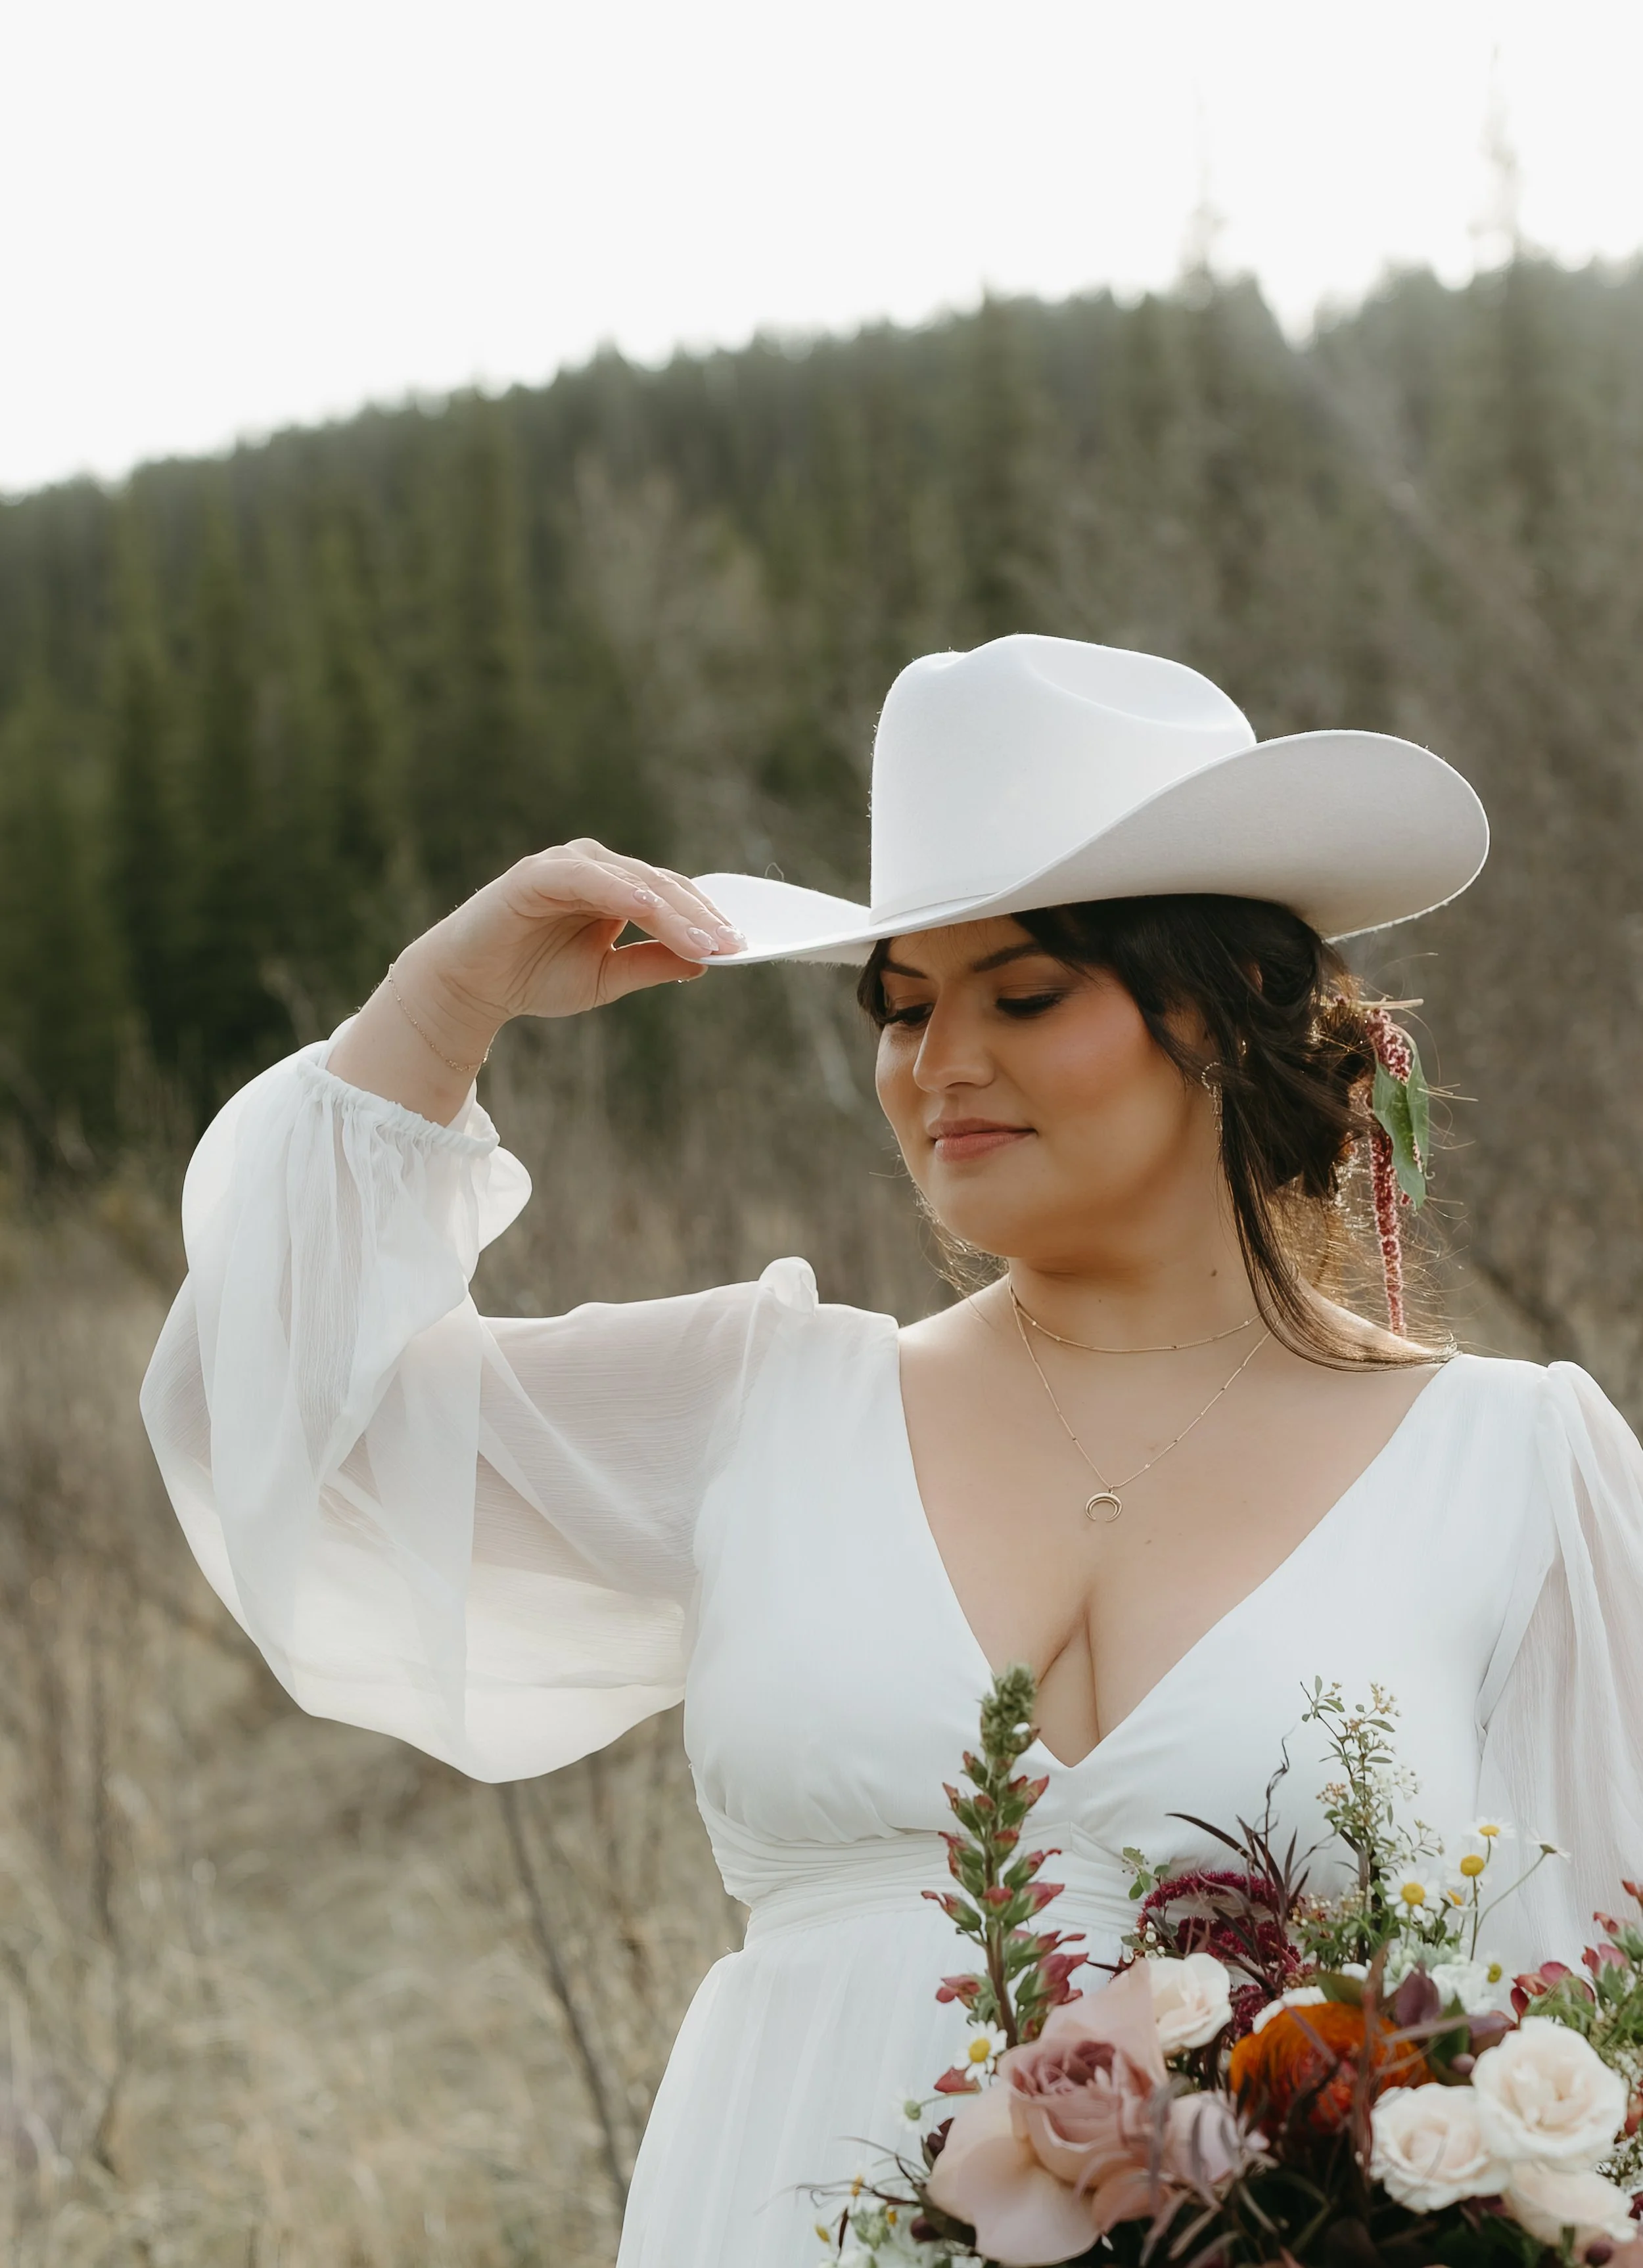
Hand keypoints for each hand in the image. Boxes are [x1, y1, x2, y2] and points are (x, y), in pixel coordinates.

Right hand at [328, 841, 743, 1122]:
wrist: (473, 987)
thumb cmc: (535, 976)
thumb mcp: (607, 978)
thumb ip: (653, 963)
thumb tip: (705, 961)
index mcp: (616, 888)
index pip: (673, 898)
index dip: (708, 921)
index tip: (743, 947)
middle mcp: (597, 869)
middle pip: (663, 886)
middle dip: (702, 919)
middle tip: (735, 946)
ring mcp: (568, 866)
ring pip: (636, 882)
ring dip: (674, 912)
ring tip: (708, 943)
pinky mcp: (539, 874)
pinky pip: (590, 879)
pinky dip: (623, 893)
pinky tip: (651, 911)